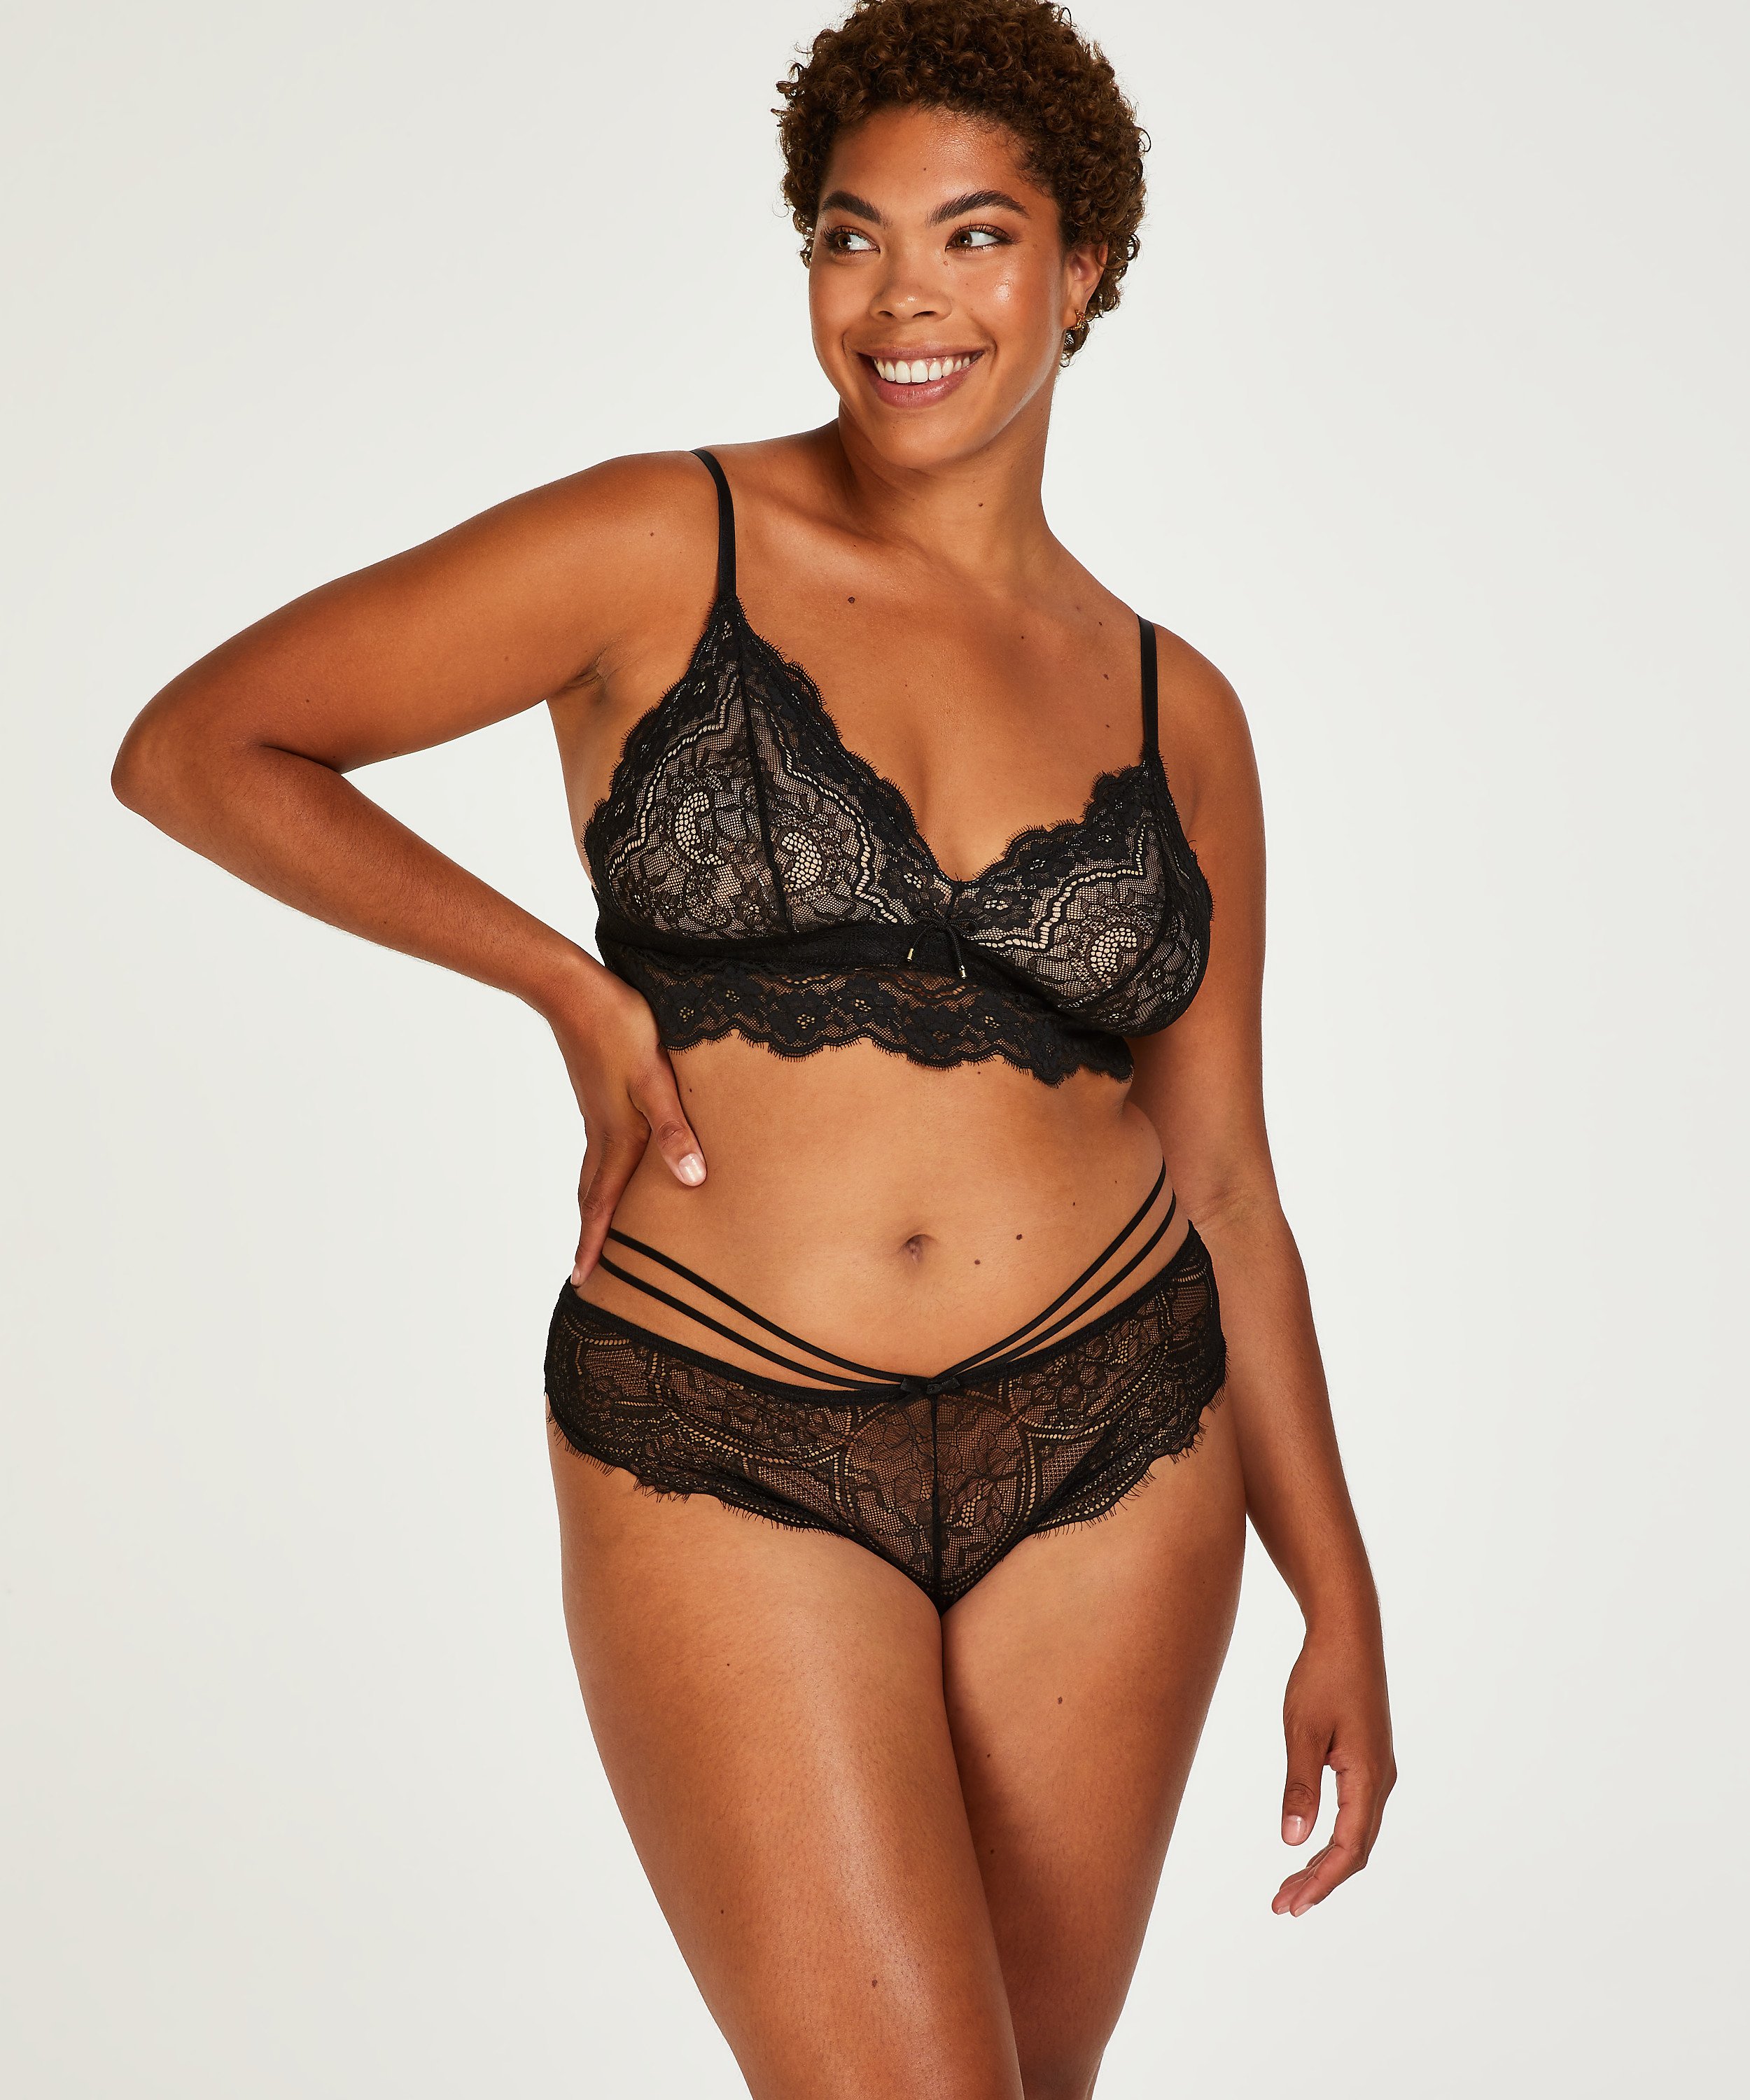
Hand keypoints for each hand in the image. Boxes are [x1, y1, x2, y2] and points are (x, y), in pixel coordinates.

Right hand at [547, 961, 706, 1283]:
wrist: (574, 990)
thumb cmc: (621, 1029)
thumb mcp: (656, 1079)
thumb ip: (674, 1130)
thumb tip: (692, 1182)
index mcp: (619, 1136)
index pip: (603, 1203)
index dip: (594, 1242)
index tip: (581, 1280)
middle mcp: (604, 1132)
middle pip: (593, 1195)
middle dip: (590, 1234)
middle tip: (584, 1271)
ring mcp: (598, 1114)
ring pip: (594, 1172)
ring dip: (593, 1205)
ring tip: (594, 1229)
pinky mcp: (599, 1095)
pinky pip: (599, 1149)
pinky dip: (601, 1174)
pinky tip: (613, 1166)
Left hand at [1272, 1620, 1394, 1916]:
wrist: (1348, 1632)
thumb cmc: (1323, 1675)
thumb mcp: (1302, 1730)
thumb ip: (1300, 1787)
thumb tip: (1293, 1842)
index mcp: (1368, 1776)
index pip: (1349, 1848)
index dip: (1321, 1882)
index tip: (1291, 1905)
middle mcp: (1381, 1780)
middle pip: (1356, 1849)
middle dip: (1320, 1881)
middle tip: (1282, 1906)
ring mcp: (1378, 1771)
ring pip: (1357, 1834)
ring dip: (1326, 1862)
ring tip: (1289, 1886)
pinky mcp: (1369, 1761)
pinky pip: (1356, 1814)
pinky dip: (1333, 1838)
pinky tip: (1311, 1845)